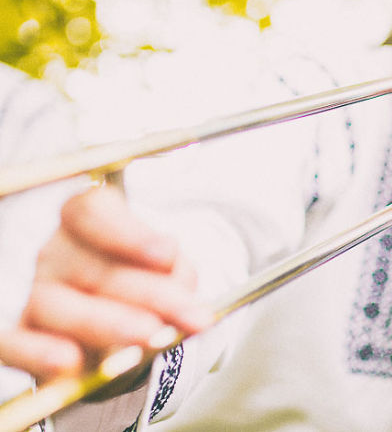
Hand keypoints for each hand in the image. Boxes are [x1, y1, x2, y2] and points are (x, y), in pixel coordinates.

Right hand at [0, 186, 212, 383]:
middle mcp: (57, 252)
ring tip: (153, 337)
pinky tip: (69, 362)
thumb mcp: (173, 273)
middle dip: (148, 294)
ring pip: (55, 304)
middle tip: (191, 316)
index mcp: (91, 221)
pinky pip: (14, 344)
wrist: (126, 333)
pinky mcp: (22, 337)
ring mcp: (38, 293)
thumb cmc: (150, 286)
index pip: (91, 212)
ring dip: (108, 322)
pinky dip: (38, 353)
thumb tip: (175, 278)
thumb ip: (176, 273)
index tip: (167, 254)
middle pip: (91, 266)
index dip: (127, 233)